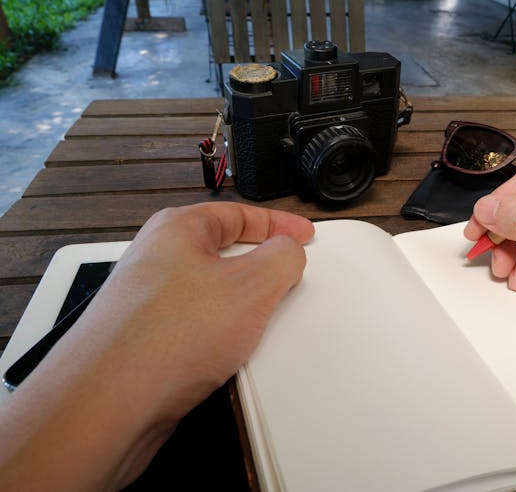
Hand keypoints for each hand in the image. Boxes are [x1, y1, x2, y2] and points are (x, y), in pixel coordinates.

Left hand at [0, 202, 313, 490]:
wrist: (109, 404)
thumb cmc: (165, 338)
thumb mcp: (252, 286)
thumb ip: (283, 258)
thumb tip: (288, 251)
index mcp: (177, 229)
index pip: (239, 214)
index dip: (279, 223)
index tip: (303, 234)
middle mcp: (157, 260)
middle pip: (224, 252)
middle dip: (259, 267)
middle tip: (286, 277)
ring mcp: (149, 301)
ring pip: (211, 292)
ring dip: (240, 306)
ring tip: (256, 322)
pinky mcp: (147, 340)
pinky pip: (196, 325)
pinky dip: (219, 333)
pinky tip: (228, 352)